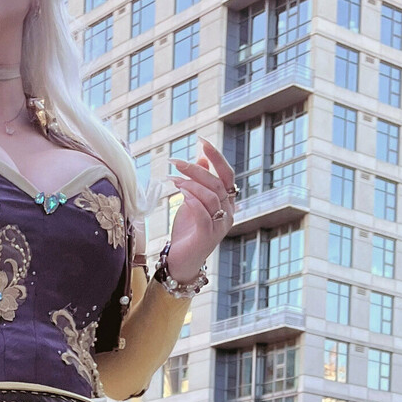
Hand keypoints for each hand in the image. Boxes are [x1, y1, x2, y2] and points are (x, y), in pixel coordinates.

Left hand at [164, 139, 236, 282]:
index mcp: (227, 202)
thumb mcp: (192, 201)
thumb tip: (201, 158)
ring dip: (191, 185)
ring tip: (173, 179)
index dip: (216, 157)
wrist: (181, 260)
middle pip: (217, 183)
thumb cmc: (187, 230)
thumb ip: (199, 182)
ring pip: (211, 197)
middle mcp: (228, 212)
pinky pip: (203, 214)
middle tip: (176, 162)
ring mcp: (220, 226)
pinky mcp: (208, 237)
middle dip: (196, 170)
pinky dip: (192, 201)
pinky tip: (180, 195)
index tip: (202, 141)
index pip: (227, 174)